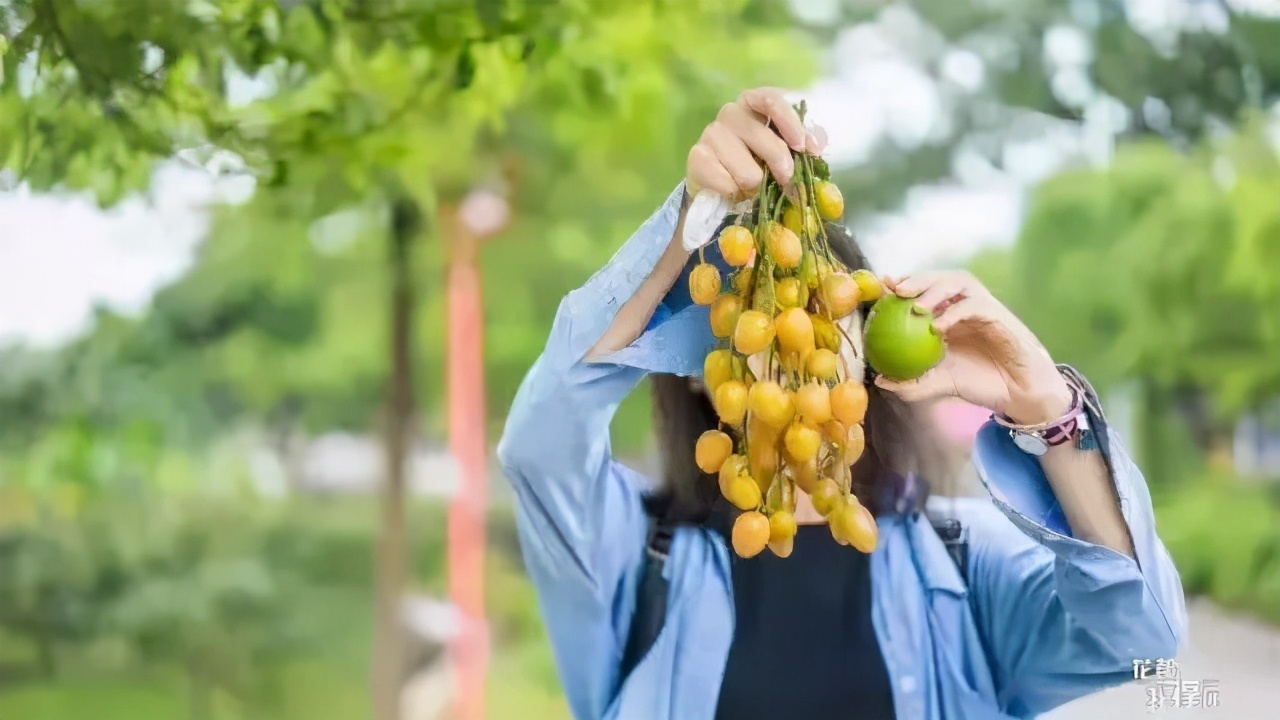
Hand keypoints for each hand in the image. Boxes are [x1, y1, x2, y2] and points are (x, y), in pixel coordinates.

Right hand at [686, 87, 825, 199]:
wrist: (721, 190)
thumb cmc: (758, 164)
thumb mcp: (787, 151)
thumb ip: (804, 143)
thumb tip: (818, 142)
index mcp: (754, 103)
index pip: (770, 99)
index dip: (790, 122)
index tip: (804, 148)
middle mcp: (730, 113)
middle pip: (760, 136)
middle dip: (779, 164)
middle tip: (786, 181)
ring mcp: (710, 133)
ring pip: (746, 169)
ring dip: (755, 185)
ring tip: (752, 186)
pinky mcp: (697, 157)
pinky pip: (726, 182)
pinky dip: (735, 193)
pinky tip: (732, 190)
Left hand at [872, 271, 1072, 424]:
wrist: (1018, 394)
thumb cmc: (980, 384)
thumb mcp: (940, 384)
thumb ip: (912, 383)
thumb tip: (879, 380)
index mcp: (948, 315)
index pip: (924, 290)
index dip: (903, 284)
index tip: (881, 286)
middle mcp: (965, 306)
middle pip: (940, 278)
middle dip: (917, 278)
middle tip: (896, 289)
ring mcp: (983, 308)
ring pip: (960, 282)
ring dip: (936, 289)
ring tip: (916, 306)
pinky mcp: (1000, 316)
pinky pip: (976, 305)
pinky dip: (956, 312)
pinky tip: (937, 326)